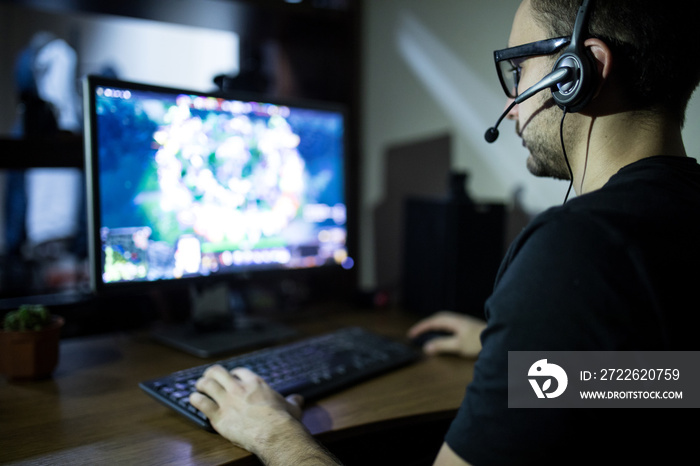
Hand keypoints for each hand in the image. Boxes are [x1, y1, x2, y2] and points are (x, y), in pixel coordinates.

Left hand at [189, 365, 303, 453]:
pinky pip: (201, 403)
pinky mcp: (218, 416)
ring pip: (206, 384)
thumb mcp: (292, 407)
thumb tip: (298, 399)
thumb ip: (293, 401)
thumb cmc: (283, 421)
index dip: (234, 372)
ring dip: (201, 384)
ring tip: (198, 387)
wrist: (274, 433)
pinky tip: (193, 399)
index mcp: (255, 384)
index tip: (231, 376)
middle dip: (212, 373)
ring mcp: (227, 401)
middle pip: (218, 372)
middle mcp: (238, 388)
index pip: (240, 371)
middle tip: (209, 377)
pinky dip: (195, 399)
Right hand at [407, 311, 485, 357]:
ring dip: (433, 325)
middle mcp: (457, 318)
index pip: (433, 321)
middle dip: (425, 324)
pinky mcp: (467, 326)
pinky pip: (449, 324)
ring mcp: (463, 322)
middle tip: (416, 332)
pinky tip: (442, 333)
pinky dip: (441, 328)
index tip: (411, 334)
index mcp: (453, 321)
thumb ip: (442, 345)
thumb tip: (426, 347)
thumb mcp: (458, 345)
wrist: (498, 339)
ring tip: (426, 332)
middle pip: (437, 318)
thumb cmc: (478, 342)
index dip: (421, 327)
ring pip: (443, 320)